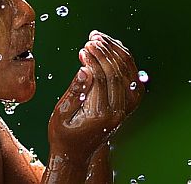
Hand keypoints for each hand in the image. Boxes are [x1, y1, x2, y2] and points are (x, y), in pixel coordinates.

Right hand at [47, 30, 143, 165]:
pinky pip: (129, 76)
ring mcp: (125, 108)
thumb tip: (85, 69)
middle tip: (91, 39)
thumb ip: (74, 92)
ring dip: (114, 52)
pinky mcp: (126, 103)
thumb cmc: (63, 134)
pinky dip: (121, 59)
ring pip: (127, 72)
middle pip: (117, 74)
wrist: (76, 153)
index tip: (83, 47)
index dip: (94, 60)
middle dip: (104, 52)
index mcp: (102, 115)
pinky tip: (109, 47)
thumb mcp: (61, 114)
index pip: (102, 79)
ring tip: (98, 38)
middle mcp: (118, 112)